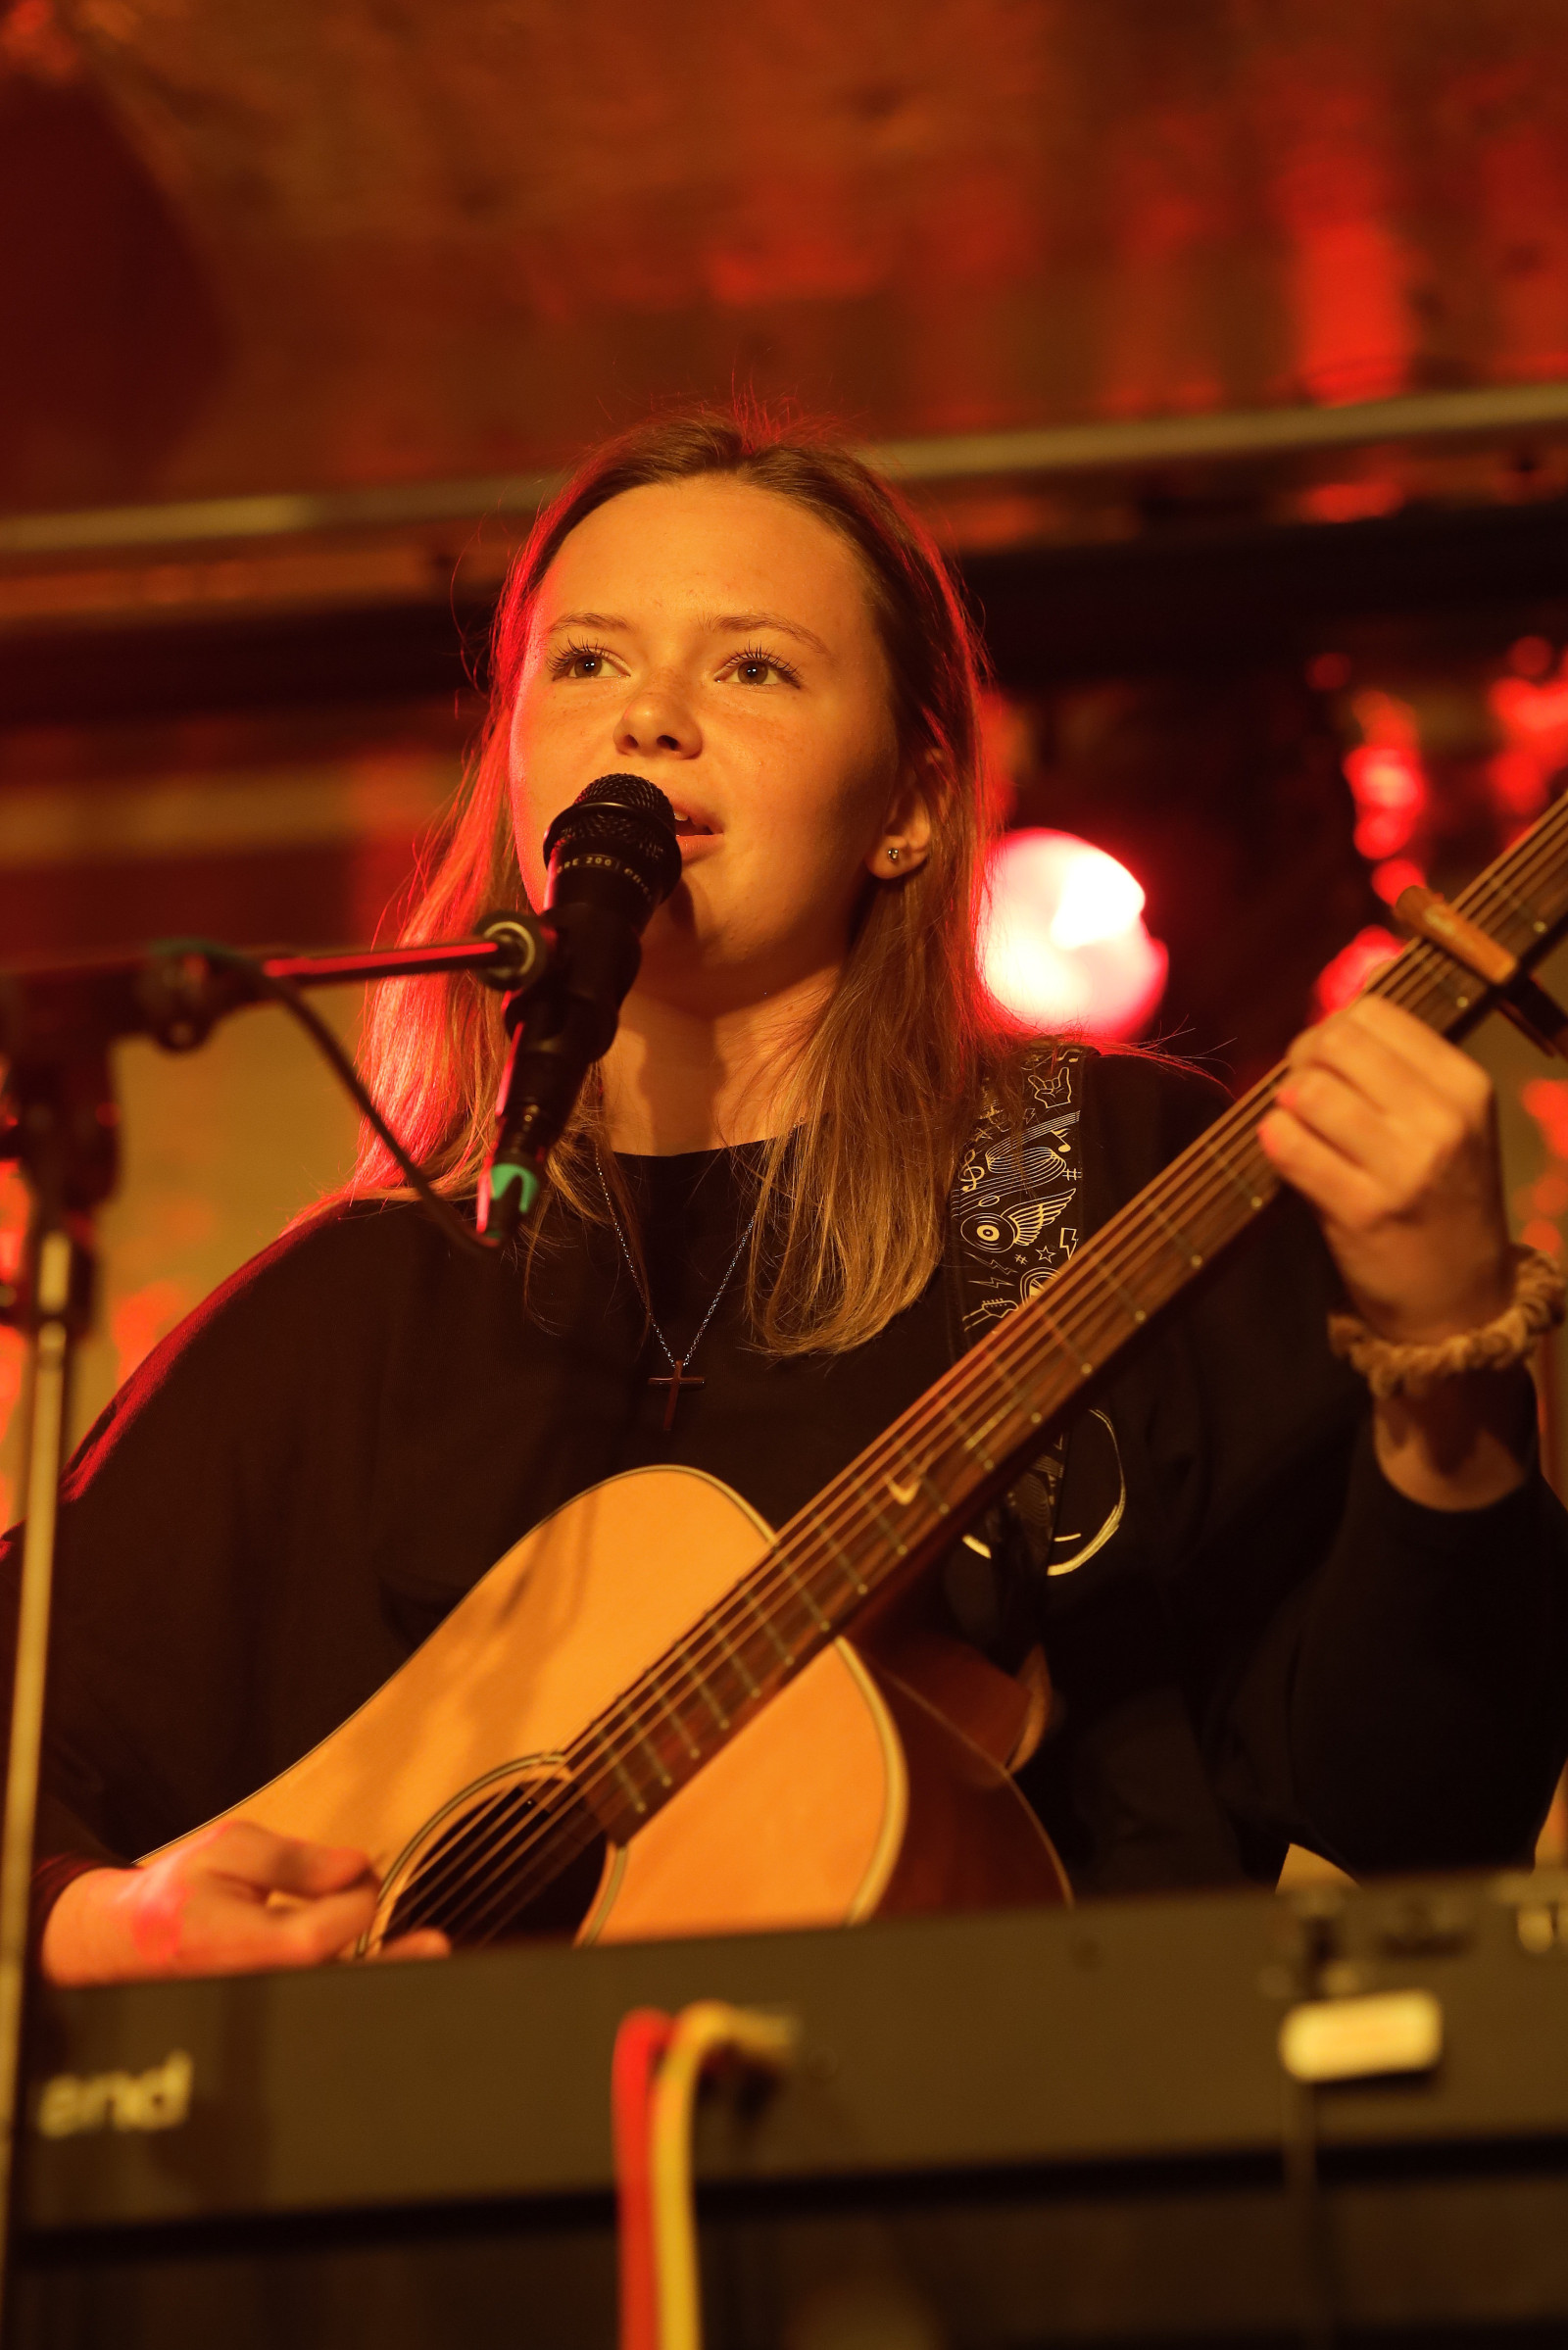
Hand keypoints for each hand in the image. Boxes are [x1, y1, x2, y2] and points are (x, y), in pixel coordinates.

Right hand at [40, 1818, 449, 1985]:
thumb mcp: (227, 1851)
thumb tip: (353, 1867)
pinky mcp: (271, 2011)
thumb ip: (292, 1859)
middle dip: (391, 1962)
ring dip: (382, 1972)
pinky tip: (386, 1964)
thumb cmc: (177, 1895)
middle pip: (340, 1982)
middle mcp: (263, 1985)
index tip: (363, 1874)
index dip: (356, 1896)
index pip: (326, 1930)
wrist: (125, 1948)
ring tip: (427, 1951)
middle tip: (434, 1944)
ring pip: (336, 1995)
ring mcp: (268, 2006)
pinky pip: (322, 1999)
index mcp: (247, 1944)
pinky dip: (356, 1980)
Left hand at [1258, 995, 1532, 1508]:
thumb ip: (1395, 1068)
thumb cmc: (1441, 1200)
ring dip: (1285, 1105)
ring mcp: (1403, 1167)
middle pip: (1334, 1044)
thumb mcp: (1446, 1124)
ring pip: (1306, 1091)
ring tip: (1299, 1129)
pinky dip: (1273, 1142)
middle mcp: (1441, 1120)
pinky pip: (1287, 1145)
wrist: (1459, 1300)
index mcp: (1465, 1085)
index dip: (1330, 1028)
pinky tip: (1287, 1155)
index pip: (1373, 1013)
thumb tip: (1325, 1012)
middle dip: (1301, 1062)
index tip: (1324, 1060)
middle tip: (1301, 1094)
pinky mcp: (1360, 1210)